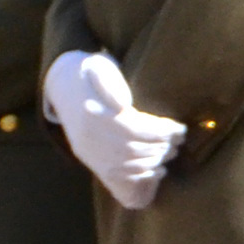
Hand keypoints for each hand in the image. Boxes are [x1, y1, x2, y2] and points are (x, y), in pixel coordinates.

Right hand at [42, 51, 186, 208]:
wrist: (64, 86)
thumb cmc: (90, 74)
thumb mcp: (99, 67)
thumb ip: (111, 83)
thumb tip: (122, 105)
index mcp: (89, 113)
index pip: (131, 129)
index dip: (159, 131)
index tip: (179, 128)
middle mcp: (85, 136)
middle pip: (131, 149)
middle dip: (161, 146)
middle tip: (179, 140)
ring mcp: (86, 151)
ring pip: (126, 164)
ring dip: (154, 160)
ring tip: (171, 150)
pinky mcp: (90, 160)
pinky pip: (118, 176)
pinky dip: (141, 176)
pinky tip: (158, 169)